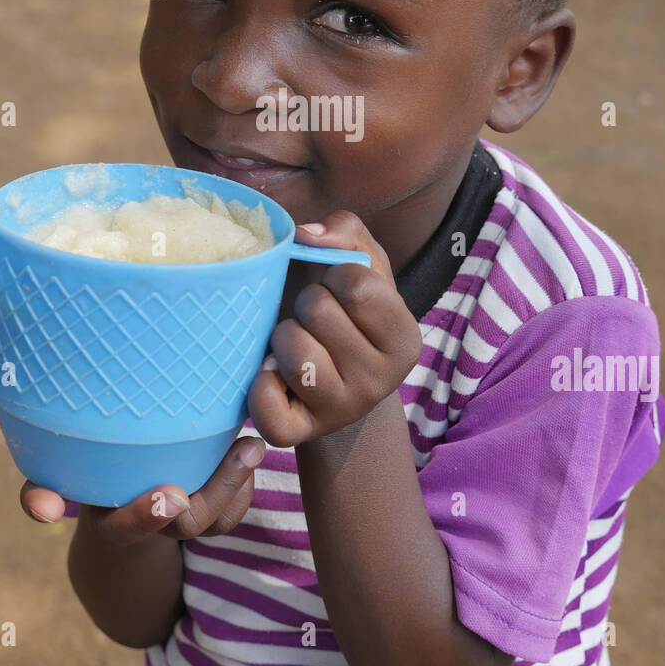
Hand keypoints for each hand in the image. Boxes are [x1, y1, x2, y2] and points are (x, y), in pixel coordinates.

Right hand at [19, 435, 265, 544]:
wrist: (115, 513)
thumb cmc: (89, 477)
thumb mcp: (60, 481)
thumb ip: (42, 491)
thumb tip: (41, 511)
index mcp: (110, 522)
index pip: (124, 528)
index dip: (145, 516)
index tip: (170, 494)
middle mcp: (149, 530)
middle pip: (189, 522)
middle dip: (218, 488)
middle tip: (246, 447)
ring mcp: (180, 530)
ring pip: (217, 521)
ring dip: (239, 484)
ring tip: (253, 445)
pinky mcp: (208, 522)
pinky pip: (232, 515)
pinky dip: (245, 488)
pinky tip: (249, 453)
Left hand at [249, 211, 422, 447]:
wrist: (335, 380)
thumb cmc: (346, 309)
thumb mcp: (362, 263)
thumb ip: (345, 231)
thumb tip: (306, 235)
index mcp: (405, 338)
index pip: (357, 285)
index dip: (335, 274)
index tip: (339, 289)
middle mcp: (383, 381)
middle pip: (317, 312)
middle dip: (305, 304)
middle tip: (314, 319)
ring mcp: (342, 411)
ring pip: (292, 352)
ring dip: (281, 336)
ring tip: (295, 342)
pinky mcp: (300, 434)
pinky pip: (267, 407)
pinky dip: (259, 384)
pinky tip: (271, 373)